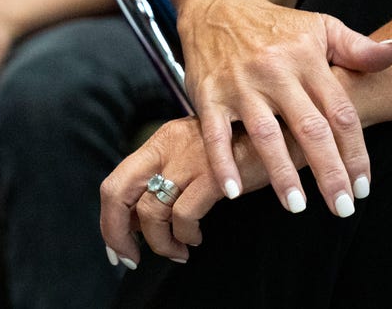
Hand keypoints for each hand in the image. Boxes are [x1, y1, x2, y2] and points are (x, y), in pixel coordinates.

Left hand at [100, 117, 305, 267]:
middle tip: (129, 257)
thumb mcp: (193, 156)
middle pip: (117, 192)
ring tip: (178, 250)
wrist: (282, 134)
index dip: (110, 219)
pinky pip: (184, 215)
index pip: (115, 182)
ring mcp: (187, 160)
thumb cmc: (237, 150)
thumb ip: (165, 181)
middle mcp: (166, 147)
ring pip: (151, 211)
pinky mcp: (212, 175)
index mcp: (158, 142)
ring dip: (160, 242)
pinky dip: (186, 234)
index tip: (118, 245)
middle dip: (116, 231)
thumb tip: (137, 221)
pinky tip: (197, 238)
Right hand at [176, 0, 391, 216]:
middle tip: (340, 206)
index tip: (362, 185)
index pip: (339, 113)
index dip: (355, 152)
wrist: (217, 9)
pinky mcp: (208, 95)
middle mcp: (275, 74)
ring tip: (297, 206)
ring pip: (265, 135)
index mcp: (306, 61)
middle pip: (309, 129)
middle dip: (328, 172)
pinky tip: (233, 191)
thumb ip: (356, 48)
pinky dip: (222, 163)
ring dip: (281, 173)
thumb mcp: (319, 27)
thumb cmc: (272, 25)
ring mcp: (240, 86)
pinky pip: (215, 135)